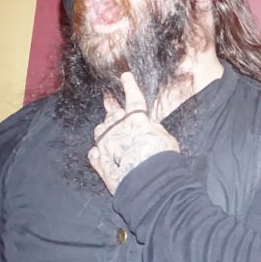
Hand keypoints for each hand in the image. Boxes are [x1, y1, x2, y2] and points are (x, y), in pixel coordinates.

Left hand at [88, 72, 179, 194]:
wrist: (149, 184)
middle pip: (112, 112)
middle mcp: (117, 128)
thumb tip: (149, 125)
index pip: (133, 98)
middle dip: (111, 104)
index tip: (125, 76)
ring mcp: (105, 145)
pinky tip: (100, 151)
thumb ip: (155, 129)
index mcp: (136, 120)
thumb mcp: (166, 139)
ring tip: (107, 129)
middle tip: (108, 98)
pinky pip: (94, 152)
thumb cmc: (163, 160)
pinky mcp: (99, 162)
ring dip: (104, 128)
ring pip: (100, 130)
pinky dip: (98, 150)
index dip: (130, 86)